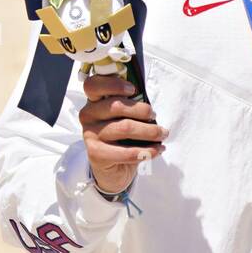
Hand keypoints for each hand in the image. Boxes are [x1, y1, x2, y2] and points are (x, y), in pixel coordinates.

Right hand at [80, 74, 166, 194]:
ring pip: (125, 128)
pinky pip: (126, 152)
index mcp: (94, 101)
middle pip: (116, 106)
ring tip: (163, 134)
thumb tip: (149, 104)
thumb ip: (131, 104)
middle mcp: (88, 115)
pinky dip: (146, 151)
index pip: (93, 85)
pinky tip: (158, 149)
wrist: (112, 167)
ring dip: (150, 131)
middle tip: (155, 116)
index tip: (133, 90)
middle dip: (143, 110)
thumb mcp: (125, 115)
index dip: (113, 85)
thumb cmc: (121, 134)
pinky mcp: (96, 154)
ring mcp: (90, 135)